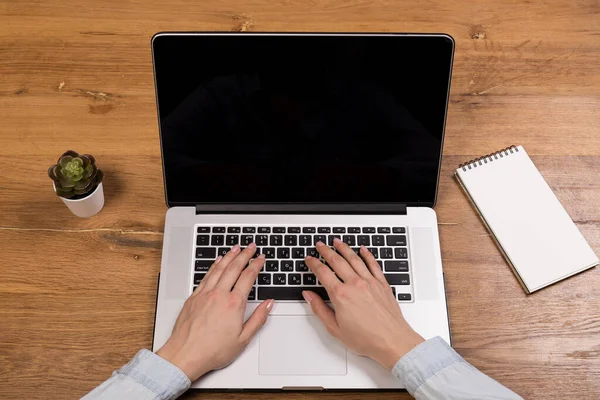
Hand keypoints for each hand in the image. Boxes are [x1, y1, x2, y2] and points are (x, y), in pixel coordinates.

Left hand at [156, 243, 273, 380]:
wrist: (185, 354)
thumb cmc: (212, 350)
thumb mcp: (243, 339)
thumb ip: (258, 319)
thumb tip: (268, 304)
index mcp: (234, 304)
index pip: (248, 277)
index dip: (256, 265)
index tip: (261, 258)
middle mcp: (219, 295)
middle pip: (234, 267)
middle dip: (245, 254)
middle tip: (251, 246)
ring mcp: (205, 294)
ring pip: (219, 268)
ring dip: (229, 256)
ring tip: (236, 248)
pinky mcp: (194, 297)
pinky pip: (206, 275)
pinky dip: (214, 265)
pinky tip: (217, 261)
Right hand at [303, 239, 423, 369]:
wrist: (392, 341)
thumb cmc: (366, 339)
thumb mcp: (335, 328)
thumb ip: (320, 309)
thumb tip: (309, 296)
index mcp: (341, 295)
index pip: (323, 273)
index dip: (314, 264)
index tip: (309, 259)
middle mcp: (355, 284)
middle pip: (337, 261)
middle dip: (326, 251)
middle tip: (320, 245)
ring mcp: (370, 282)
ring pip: (354, 259)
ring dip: (344, 248)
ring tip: (337, 241)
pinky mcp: (382, 284)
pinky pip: (373, 264)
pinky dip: (367, 255)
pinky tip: (363, 249)